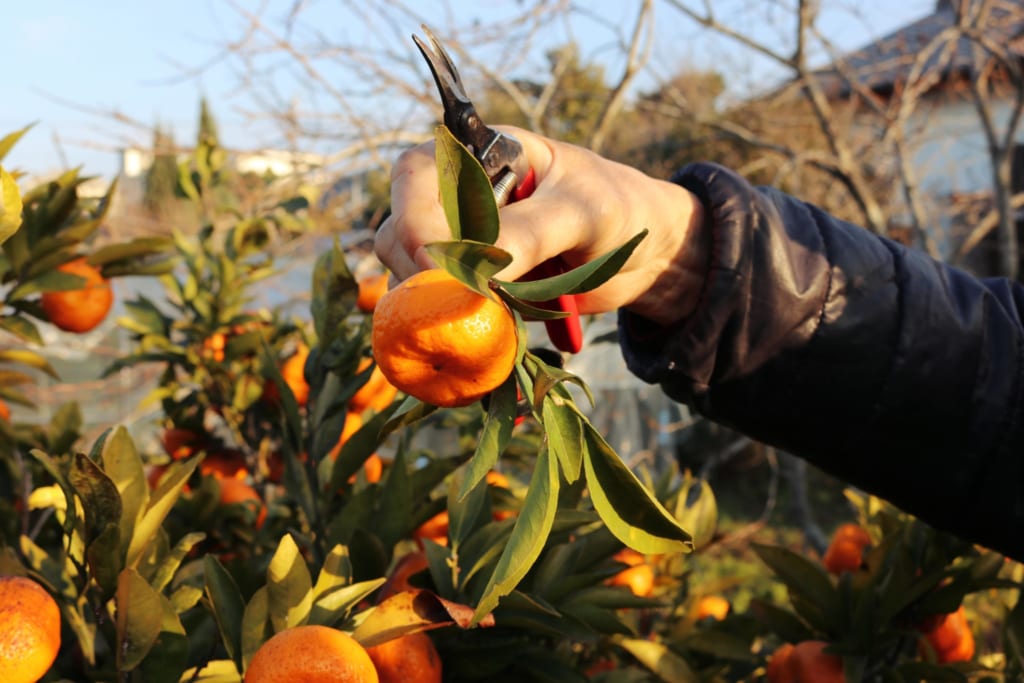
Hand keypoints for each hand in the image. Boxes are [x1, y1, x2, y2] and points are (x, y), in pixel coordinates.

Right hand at [374, 126, 707, 326]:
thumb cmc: (618, 209)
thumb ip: (531, 232)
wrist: (648, 253)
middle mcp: (458, 199)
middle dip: (418, 272)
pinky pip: (444, 310)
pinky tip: (480, 341)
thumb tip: (476, 268)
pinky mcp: (474, 288)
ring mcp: (462, 247)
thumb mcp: (581, 212)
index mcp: (480, 157)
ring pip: (413, 277)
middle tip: (460, 305)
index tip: (434, 264)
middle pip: (401, 232)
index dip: (414, 217)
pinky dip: (453, 328)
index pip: (416, 175)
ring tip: (485, 321)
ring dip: (434, 306)